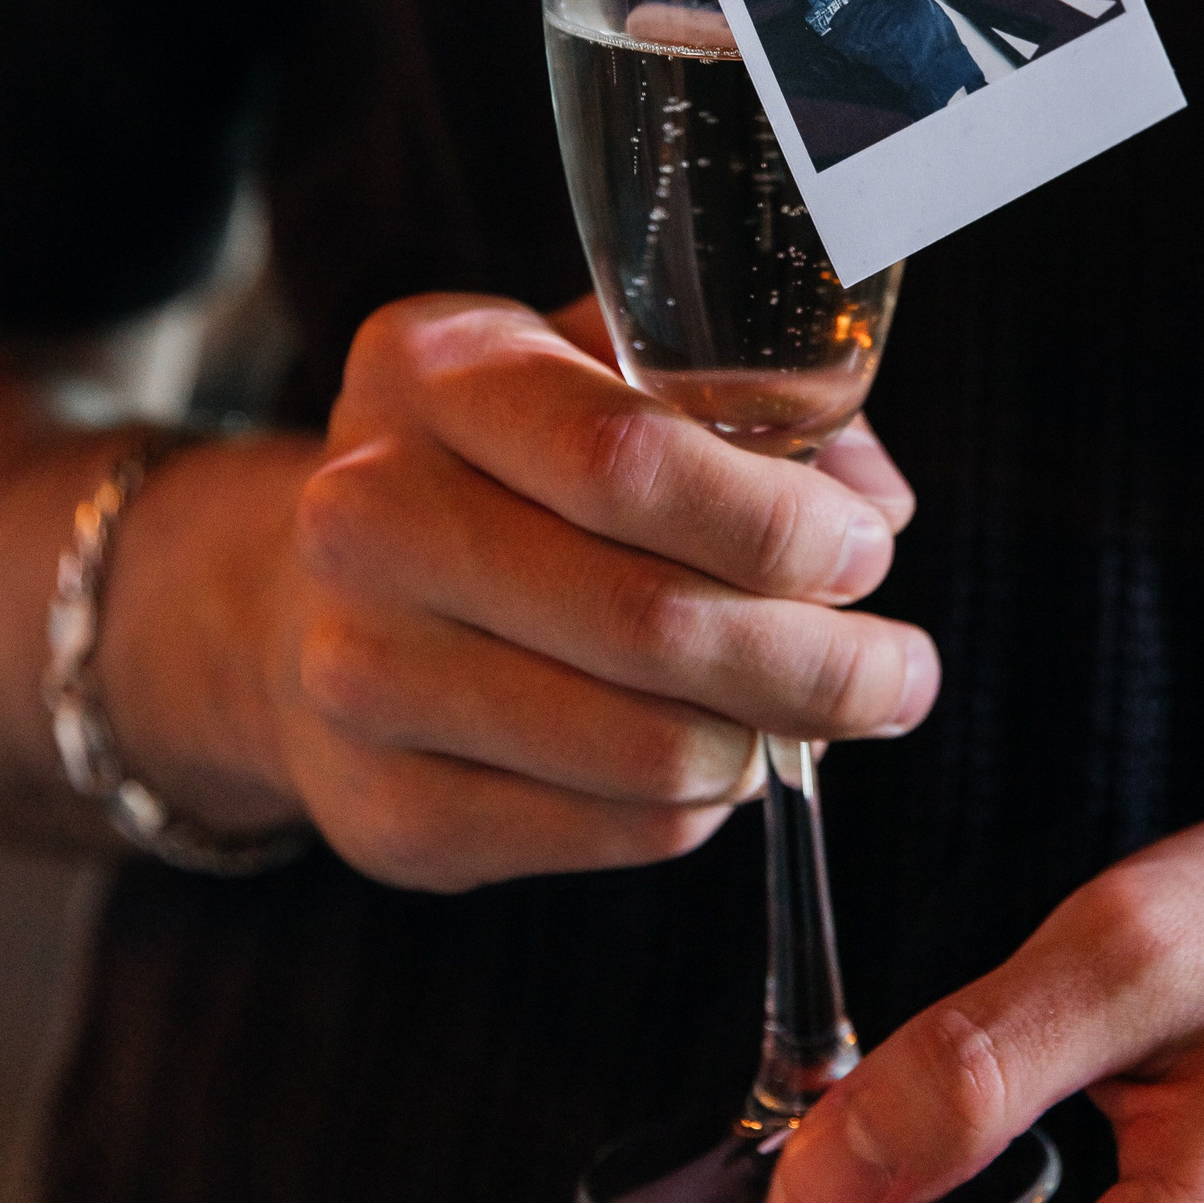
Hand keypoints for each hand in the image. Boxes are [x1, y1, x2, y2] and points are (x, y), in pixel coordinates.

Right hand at [105, 293, 932, 890]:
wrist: (303, 601)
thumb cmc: (507, 472)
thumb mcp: (601, 376)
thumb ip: (746, 404)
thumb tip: (873, 500)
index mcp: (430, 371)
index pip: (624, 462)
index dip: (774, 523)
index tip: (865, 552)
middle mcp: (365, 516)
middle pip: (647, 622)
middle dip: (818, 660)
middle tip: (899, 672)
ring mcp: (357, 673)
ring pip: (642, 748)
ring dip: (768, 740)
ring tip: (812, 711)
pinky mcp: (382, 811)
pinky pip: (610, 831)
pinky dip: (698, 806)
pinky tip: (709, 756)